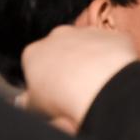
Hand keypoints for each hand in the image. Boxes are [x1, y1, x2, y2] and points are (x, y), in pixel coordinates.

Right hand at [19, 25, 136, 132]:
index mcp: (34, 52)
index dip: (44, 78)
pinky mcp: (114, 35)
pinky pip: (114, 47)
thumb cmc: (64, 98)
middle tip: (76, 87)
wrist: (101, 87)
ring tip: (97, 84)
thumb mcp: (35, 107)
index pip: (35, 62)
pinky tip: (115, 75)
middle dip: (67, 63)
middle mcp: (59, 36)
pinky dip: (115, 58)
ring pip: (89, 45)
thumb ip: (27, 101)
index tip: (52, 92)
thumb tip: (24, 101)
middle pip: (61, 49)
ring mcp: (88, 32)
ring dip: (92, 59)